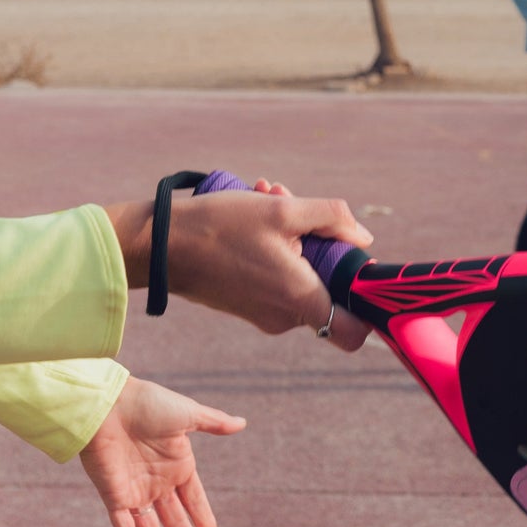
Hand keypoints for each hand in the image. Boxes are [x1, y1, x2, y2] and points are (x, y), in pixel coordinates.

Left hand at [79, 376, 245, 526]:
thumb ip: (214, 423)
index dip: (203, 521)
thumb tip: (243, 423)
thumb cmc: (148, 403)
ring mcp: (136, 493)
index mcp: (178, 465)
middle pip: (177, 525)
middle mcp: (158, 483)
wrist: (109, 403)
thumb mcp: (188, 414)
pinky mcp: (115, 498)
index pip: (194, 501)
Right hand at [105, 189, 373, 349]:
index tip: (361, 271)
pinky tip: (257, 205)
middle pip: (330, 287)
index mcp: (301, 300)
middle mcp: (285, 317)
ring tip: (271, 192)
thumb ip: (333, 219)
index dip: (368, 306)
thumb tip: (363, 238)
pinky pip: (279, 277)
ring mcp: (265, 314)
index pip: (355, 333)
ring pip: (303, 275)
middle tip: (298, 203)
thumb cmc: (220, 227)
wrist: (157, 246)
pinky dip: (277, 246)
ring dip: (296, 234)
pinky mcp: (248, 305)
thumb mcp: (284, 210)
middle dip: (323, 242)